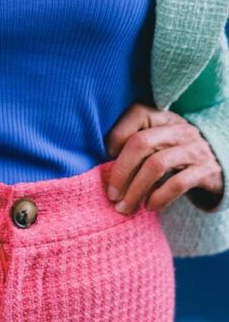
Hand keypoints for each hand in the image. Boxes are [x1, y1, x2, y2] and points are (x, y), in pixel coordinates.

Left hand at [104, 102, 224, 213]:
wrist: (221, 164)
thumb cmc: (178, 153)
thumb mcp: (161, 140)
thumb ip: (138, 143)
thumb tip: (105, 162)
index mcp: (164, 117)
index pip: (138, 114)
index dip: (117, 133)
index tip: (106, 156)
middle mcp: (179, 130)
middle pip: (142, 143)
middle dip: (121, 170)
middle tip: (111, 194)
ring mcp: (194, 149)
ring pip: (156, 165)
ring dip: (136, 189)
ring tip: (125, 206)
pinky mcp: (207, 171)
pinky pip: (178, 183)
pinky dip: (159, 197)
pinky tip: (149, 207)